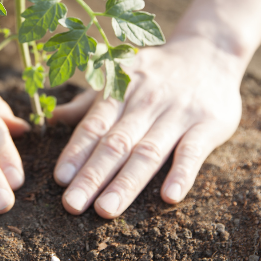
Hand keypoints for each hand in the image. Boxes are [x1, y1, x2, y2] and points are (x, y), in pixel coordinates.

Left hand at [51, 34, 243, 217]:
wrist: (210, 50)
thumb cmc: (156, 71)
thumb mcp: (120, 76)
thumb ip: (88, 103)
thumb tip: (50, 119)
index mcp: (120, 89)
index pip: (94, 125)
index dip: (76, 151)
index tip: (61, 179)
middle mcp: (146, 101)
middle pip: (116, 143)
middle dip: (92, 176)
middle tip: (72, 204)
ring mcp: (178, 112)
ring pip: (148, 151)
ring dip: (126, 182)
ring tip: (106, 209)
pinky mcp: (209, 123)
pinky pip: (193, 150)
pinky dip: (182, 173)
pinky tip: (169, 196)